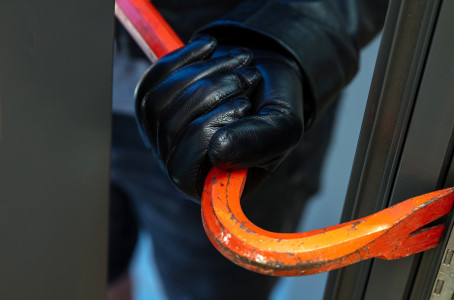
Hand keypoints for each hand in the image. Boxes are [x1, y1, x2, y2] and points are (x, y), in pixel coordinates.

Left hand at [135, 35, 304, 199]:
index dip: (206, 133)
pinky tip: (210, 48)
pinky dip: (184, 58)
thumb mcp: (283, 127)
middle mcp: (180, 164)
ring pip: (159, 102)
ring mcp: (161, 135)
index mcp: (212, 183)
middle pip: (170, 130)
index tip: (243, 106)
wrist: (264, 71)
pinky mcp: (151, 104)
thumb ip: (258, 143)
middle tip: (250, 77)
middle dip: (213, 93)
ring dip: (205, 73)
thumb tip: (218, 151)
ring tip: (238, 64)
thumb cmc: (275, 108)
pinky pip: (152, 80)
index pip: (183, 170)